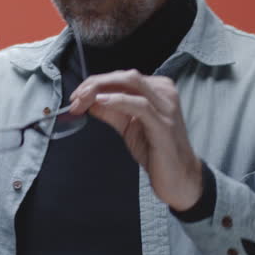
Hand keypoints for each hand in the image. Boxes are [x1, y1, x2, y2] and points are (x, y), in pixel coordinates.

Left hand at [69, 70, 202, 211]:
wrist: (179, 178)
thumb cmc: (156, 151)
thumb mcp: (128, 127)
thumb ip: (111, 112)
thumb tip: (89, 102)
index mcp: (157, 89)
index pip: (122, 77)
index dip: (95, 83)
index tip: (76, 96)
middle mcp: (164, 92)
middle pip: (125, 76)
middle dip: (95, 83)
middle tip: (75, 98)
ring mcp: (166, 107)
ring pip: (131, 83)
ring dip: (101, 90)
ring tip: (82, 101)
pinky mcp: (164, 124)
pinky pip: (140, 105)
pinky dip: (118, 100)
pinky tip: (101, 102)